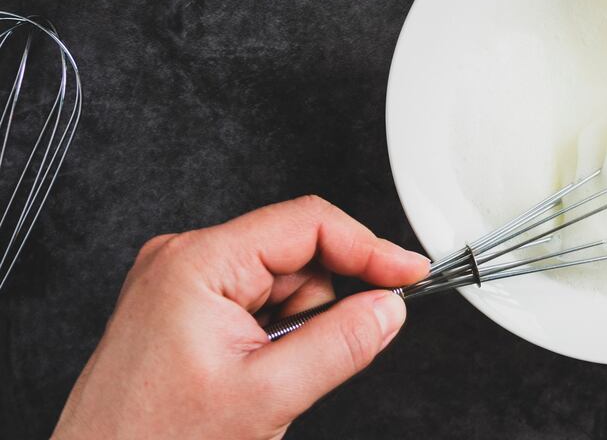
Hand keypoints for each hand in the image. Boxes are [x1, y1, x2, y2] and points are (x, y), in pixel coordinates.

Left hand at [53, 195, 430, 439]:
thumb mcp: (266, 397)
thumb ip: (340, 345)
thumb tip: (387, 309)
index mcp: (198, 262)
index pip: (308, 224)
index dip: (369, 248)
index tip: (409, 273)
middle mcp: (185, 261)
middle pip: (299, 254)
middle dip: (322, 305)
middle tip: (309, 358)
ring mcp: (183, 284)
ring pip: (284, 283)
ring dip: (298, 327)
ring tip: (266, 377)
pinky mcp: (185, 309)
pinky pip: (260, 304)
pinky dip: (276, 337)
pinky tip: (253, 373)